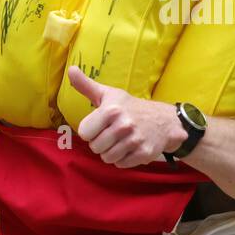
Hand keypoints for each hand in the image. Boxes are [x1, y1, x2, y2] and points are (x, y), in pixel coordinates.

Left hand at [68, 66, 185, 167]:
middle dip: (101, 143)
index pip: (84, 133)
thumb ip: (86, 85)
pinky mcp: (144, 153)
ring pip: (107, 158)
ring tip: (121, 141)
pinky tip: (130, 148)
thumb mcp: (108, 94)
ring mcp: (135, 140)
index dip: (91, 131)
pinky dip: (123, 159)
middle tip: (112, 134)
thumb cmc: (130, 107)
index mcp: (111, 110)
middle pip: (95, 147)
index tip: (101, 125)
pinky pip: (120, 164)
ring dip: (111, 152)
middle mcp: (124, 125)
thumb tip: (71, 70)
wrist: (164, 120)